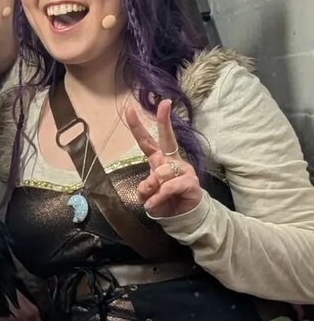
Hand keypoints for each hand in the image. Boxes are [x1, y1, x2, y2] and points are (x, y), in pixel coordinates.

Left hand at [125, 100, 202, 218]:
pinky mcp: (190, 181)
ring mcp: (183, 169)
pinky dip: (159, 197)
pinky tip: (155, 204)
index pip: (146, 141)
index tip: (130, 109)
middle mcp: (171, 160)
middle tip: (164, 103)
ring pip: (161, 173)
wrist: (183, 217)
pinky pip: (168, 187)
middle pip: (167, 138)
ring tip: (155, 200)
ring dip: (153, 189)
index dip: (137, 126)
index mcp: (158, 160)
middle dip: (164, 120)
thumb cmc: (164, 202)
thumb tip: (151, 182)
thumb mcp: (147, 196)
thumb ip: (145, 188)